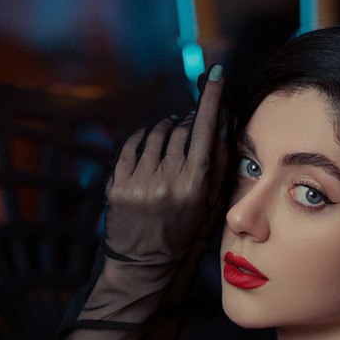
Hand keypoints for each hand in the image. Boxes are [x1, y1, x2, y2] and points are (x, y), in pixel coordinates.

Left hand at [104, 65, 230, 265]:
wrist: (143, 263)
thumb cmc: (180, 233)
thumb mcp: (206, 205)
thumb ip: (216, 166)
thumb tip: (220, 125)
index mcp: (193, 187)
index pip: (203, 132)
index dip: (210, 100)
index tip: (214, 75)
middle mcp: (167, 182)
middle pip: (180, 130)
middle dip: (185, 121)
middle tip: (187, 124)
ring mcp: (140, 182)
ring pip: (155, 134)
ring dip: (163, 128)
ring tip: (167, 137)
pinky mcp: (119, 184)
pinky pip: (132, 144)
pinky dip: (142, 139)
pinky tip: (148, 147)